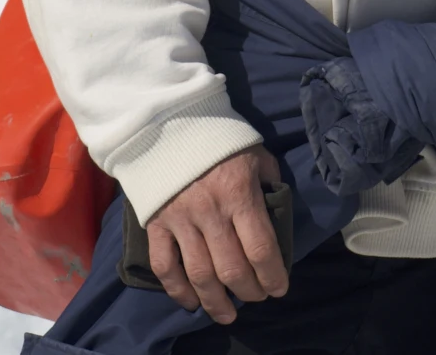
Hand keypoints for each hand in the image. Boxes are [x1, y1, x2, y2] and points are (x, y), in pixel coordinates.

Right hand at [144, 146, 287, 322]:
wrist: (168, 121)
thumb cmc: (220, 139)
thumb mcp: (256, 155)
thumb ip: (269, 185)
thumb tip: (277, 217)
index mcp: (239, 194)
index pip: (261, 249)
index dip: (273, 277)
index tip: (279, 288)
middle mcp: (210, 212)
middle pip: (233, 269)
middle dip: (249, 291)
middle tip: (257, 296)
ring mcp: (180, 219)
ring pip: (200, 275)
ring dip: (216, 302)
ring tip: (227, 315)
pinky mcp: (156, 222)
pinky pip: (165, 266)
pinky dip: (178, 290)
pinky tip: (191, 302)